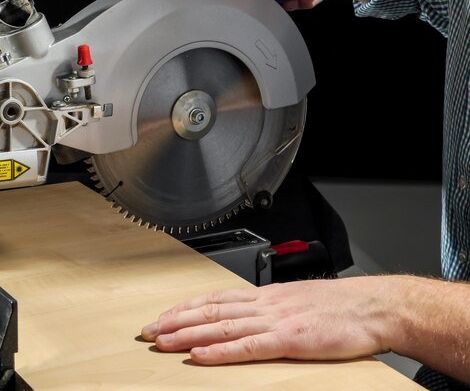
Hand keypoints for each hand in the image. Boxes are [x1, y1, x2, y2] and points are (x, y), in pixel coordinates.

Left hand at [141, 277, 392, 364]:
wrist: (373, 306)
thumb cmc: (342, 306)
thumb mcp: (301, 301)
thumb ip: (275, 309)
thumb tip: (254, 319)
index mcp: (268, 295)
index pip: (217, 299)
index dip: (187, 307)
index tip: (164, 316)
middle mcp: (266, 304)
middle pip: (212, 311)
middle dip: (176, 320)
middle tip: (148, 331)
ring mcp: (276, 321)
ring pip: (222, 326)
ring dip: (188, 334)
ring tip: (161, 341)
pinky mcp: (290, 340)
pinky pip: (248, 346)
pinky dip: (220, 352)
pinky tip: (199, 355)